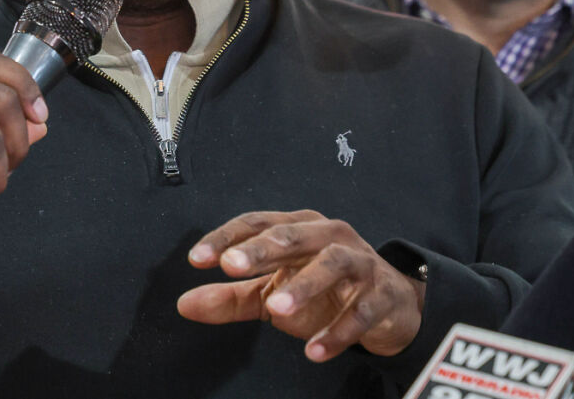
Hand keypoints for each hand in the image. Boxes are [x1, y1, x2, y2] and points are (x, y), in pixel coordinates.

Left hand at [176, 210, 424, 361]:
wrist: (389, 307)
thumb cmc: (323, 292)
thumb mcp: (272, 290)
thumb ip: (230, 297)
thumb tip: (184, 304)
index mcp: (298, 228)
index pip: (256, 224)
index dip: (226, 238)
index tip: (198, 259)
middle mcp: (328, 236)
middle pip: (292, 236)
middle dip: (260, 249)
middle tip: (230, 266)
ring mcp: (359, 262)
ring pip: (332, 264)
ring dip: (304, 285)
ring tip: (275, 310)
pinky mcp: (383, 294)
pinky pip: (361, 311)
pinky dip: (338, 331)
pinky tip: (314, 350)